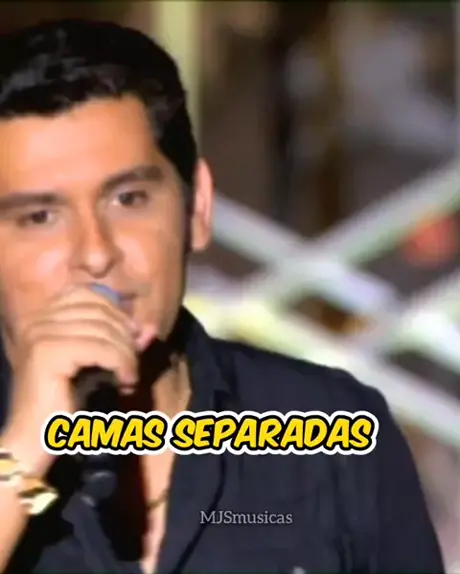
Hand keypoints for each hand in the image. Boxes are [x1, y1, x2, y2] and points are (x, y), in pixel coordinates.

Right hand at [1, 286, 155, 476]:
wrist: (35, 440)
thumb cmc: (66, 404)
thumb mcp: (100, 366)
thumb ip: (123, 344)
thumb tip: (149, 327)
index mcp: (45, 316)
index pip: (90, 295)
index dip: (117, 314)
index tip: (131, 341)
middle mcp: (38, 319)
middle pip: (100, 310)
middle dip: (125, 336)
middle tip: (133, 365)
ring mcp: (40, 334)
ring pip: (103, 329)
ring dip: (126, 353)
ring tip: (129, 376)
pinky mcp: (47, 353)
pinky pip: (99, 348)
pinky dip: (120, 363)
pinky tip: (125, 382)